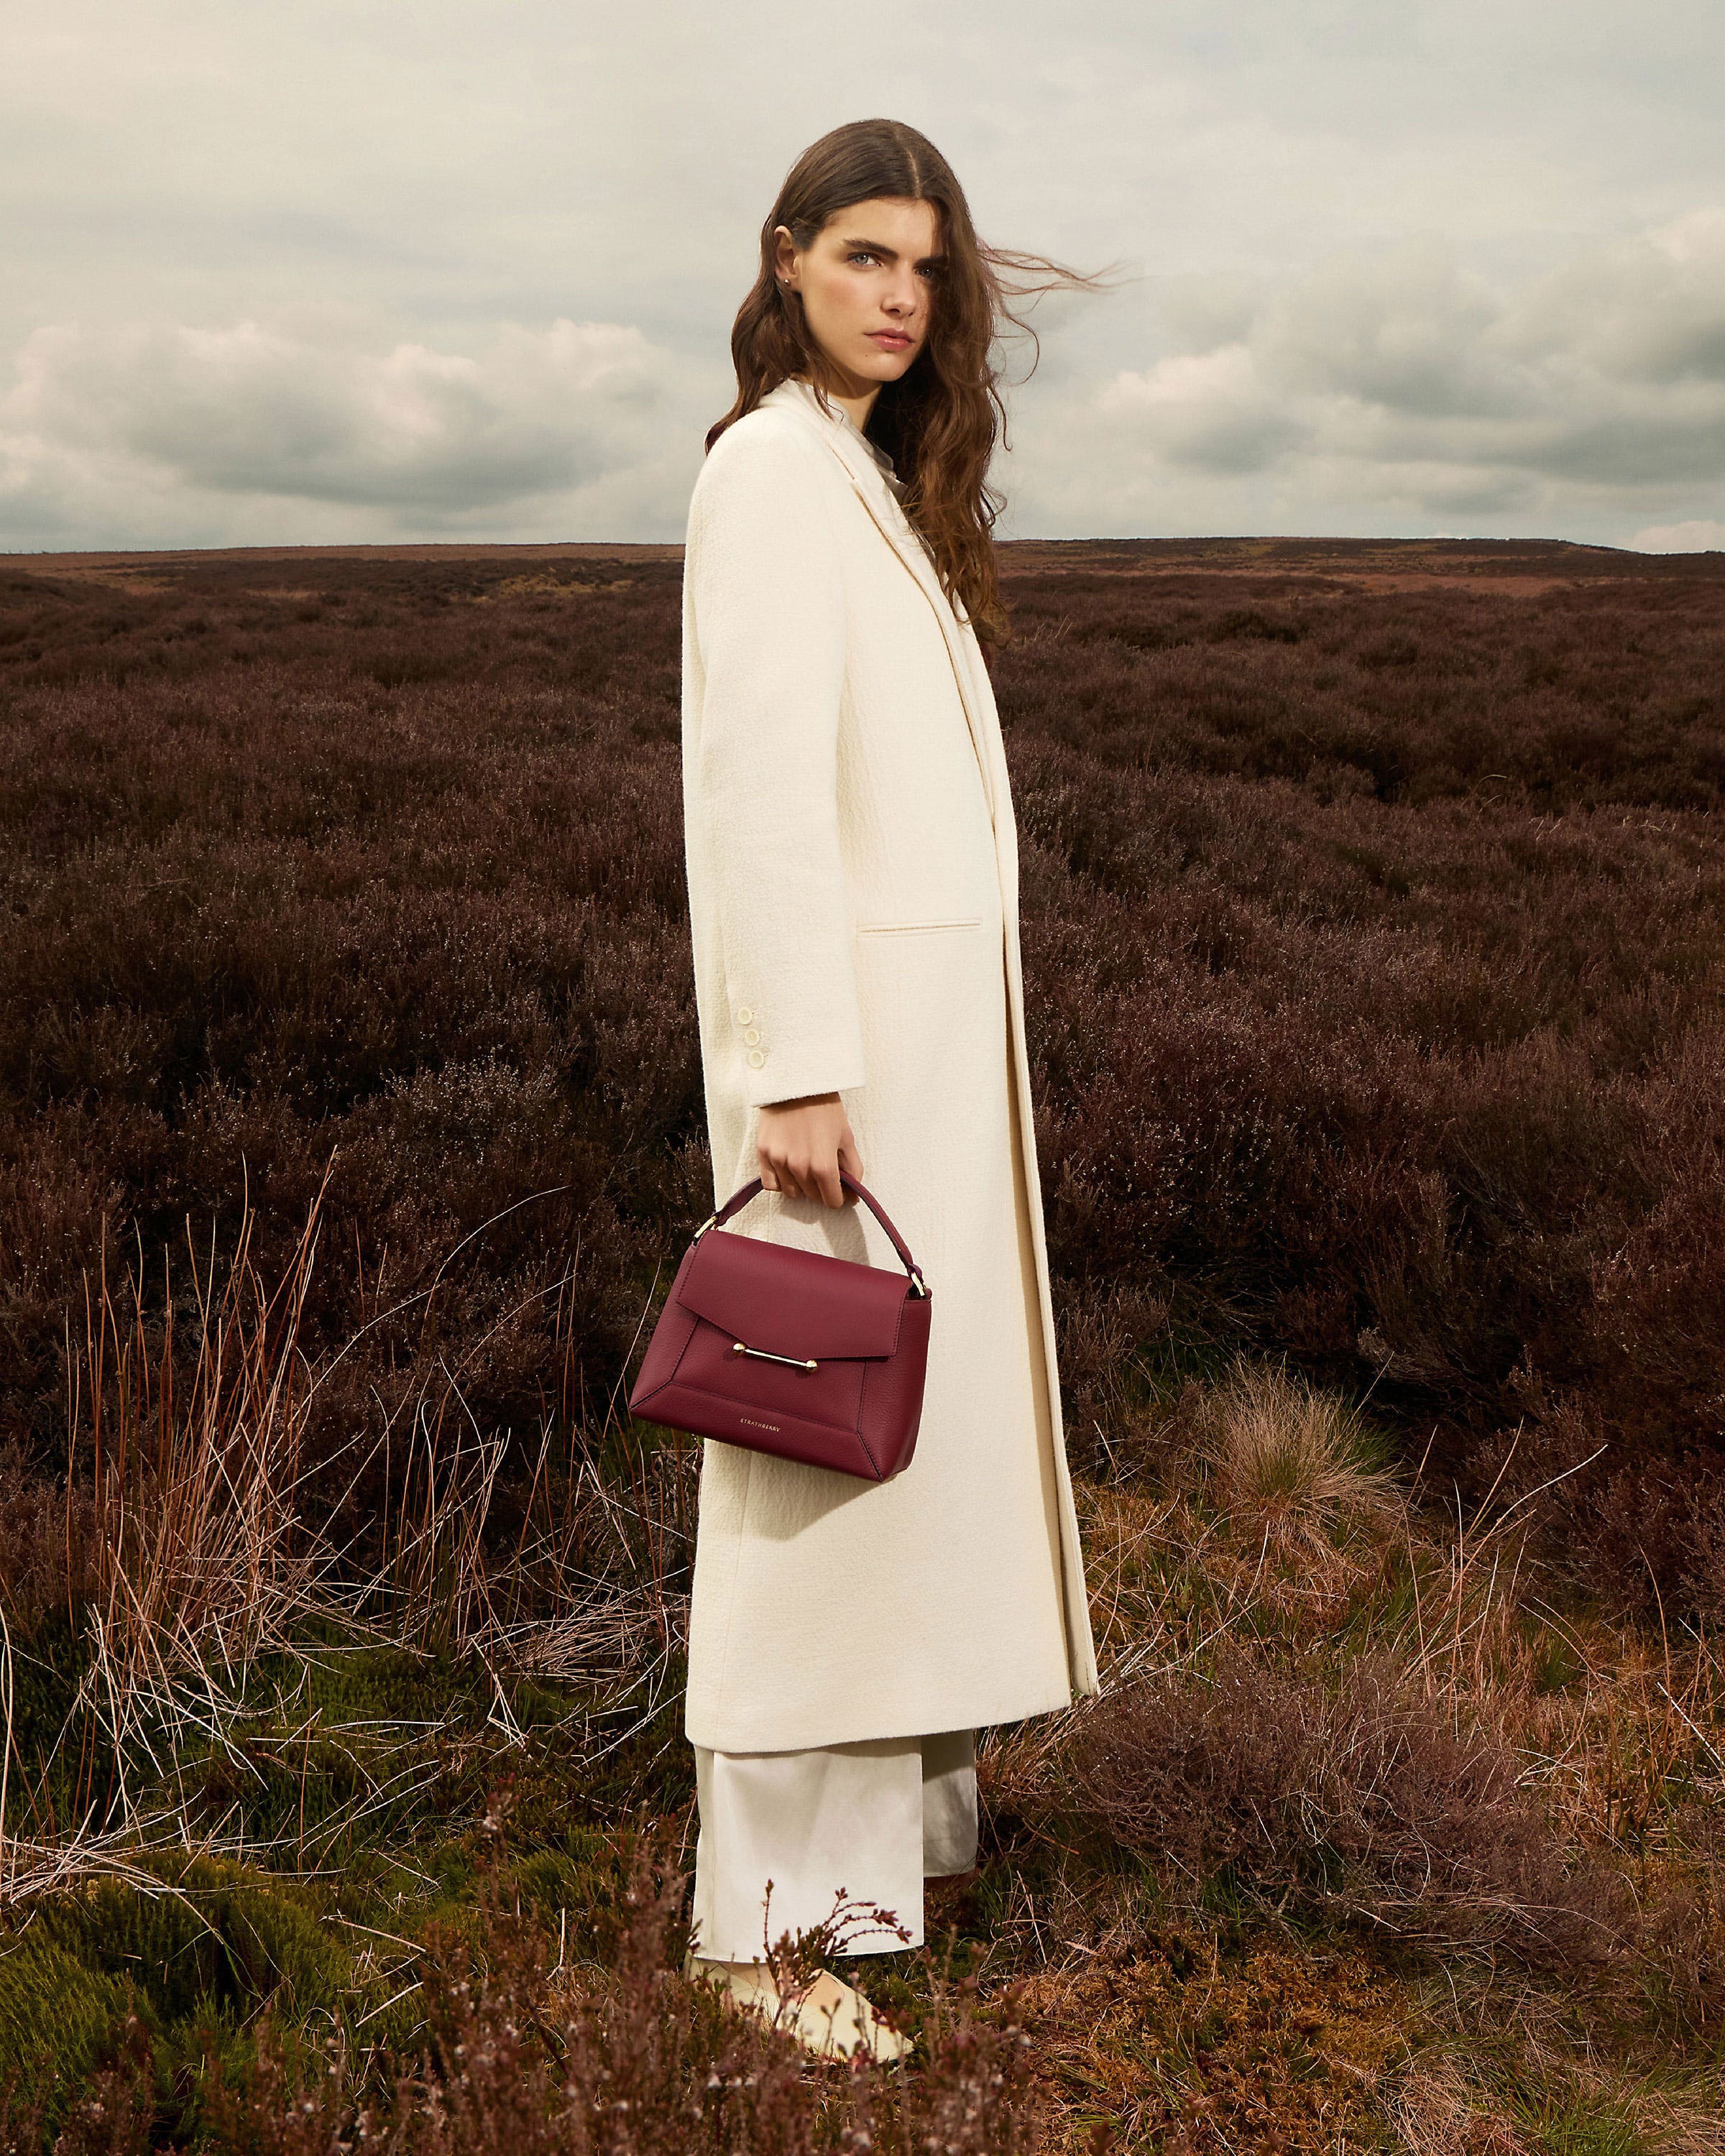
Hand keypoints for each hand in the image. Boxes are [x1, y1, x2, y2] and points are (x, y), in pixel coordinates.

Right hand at [756, 1093, 863, 1208]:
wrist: (796, 1083)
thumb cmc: (825, 1108)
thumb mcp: (846, 1137)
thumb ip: (852, 1169)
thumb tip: (853, 1195)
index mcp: (823, 1165)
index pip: (832, 1201)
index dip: (839, 1197)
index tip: (839, 1189)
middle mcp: (799, 1167)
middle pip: (813, 1197)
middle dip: (821, 1188)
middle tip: (823, 1170)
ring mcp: (779, 1161)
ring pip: (792, 1192)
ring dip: (801, 1185)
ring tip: (805, 1164)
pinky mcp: (763, 1154)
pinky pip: (771, 1184)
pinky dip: (780, 1180)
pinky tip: (788, 1166)